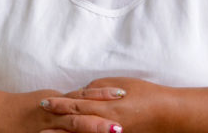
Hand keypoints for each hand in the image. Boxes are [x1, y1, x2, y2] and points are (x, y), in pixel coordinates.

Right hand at [1, 88, 125, 132]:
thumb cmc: (26, 108)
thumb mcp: (49, 100)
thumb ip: (68, 102)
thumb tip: (89, 98)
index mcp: (59, 101)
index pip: (83, 96)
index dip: (102, 95)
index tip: (123, 94)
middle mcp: (54, 112)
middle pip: (80, 113)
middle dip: (101, 118)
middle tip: (122, 121)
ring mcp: (48, 124)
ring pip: (73, 126)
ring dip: (92, 129)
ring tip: (113, 132)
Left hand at [39, 77, 177, 132]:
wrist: (167, 114)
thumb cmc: (144, 94)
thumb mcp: (119, 84)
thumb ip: (97, 90)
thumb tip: (80, 93)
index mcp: (106, 106)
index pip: (77, 104)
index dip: (59, 104)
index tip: (44, 102)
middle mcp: (107, 123)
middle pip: (76, 123)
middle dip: (57, 122)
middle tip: (39, 121)